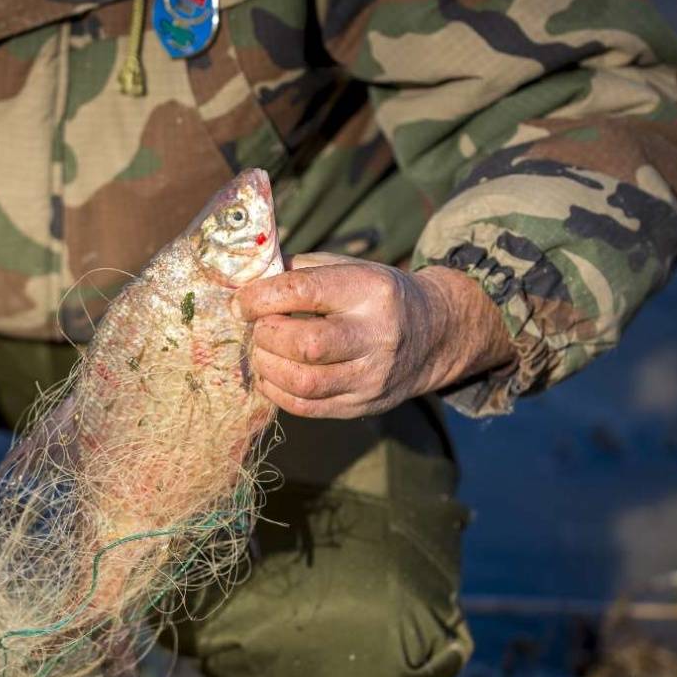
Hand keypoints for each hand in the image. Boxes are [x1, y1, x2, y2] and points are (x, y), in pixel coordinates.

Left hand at [231, 253, 514, 417]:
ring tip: (262, 350)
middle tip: (258, 327)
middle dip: (266, 335)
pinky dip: (277, 391)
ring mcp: (371, 376)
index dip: (260, 298)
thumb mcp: (349, 268)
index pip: (304, 292)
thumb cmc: (375, 296)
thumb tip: (243, 284)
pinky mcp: (363, 405)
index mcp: (370, 290)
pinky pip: (307, 408)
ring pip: (304, 382)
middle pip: (306, 344)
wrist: (433, 334)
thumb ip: (298, 271)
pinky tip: (272, 374)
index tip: (242, 302)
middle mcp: (376, 335)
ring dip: (267, 366)